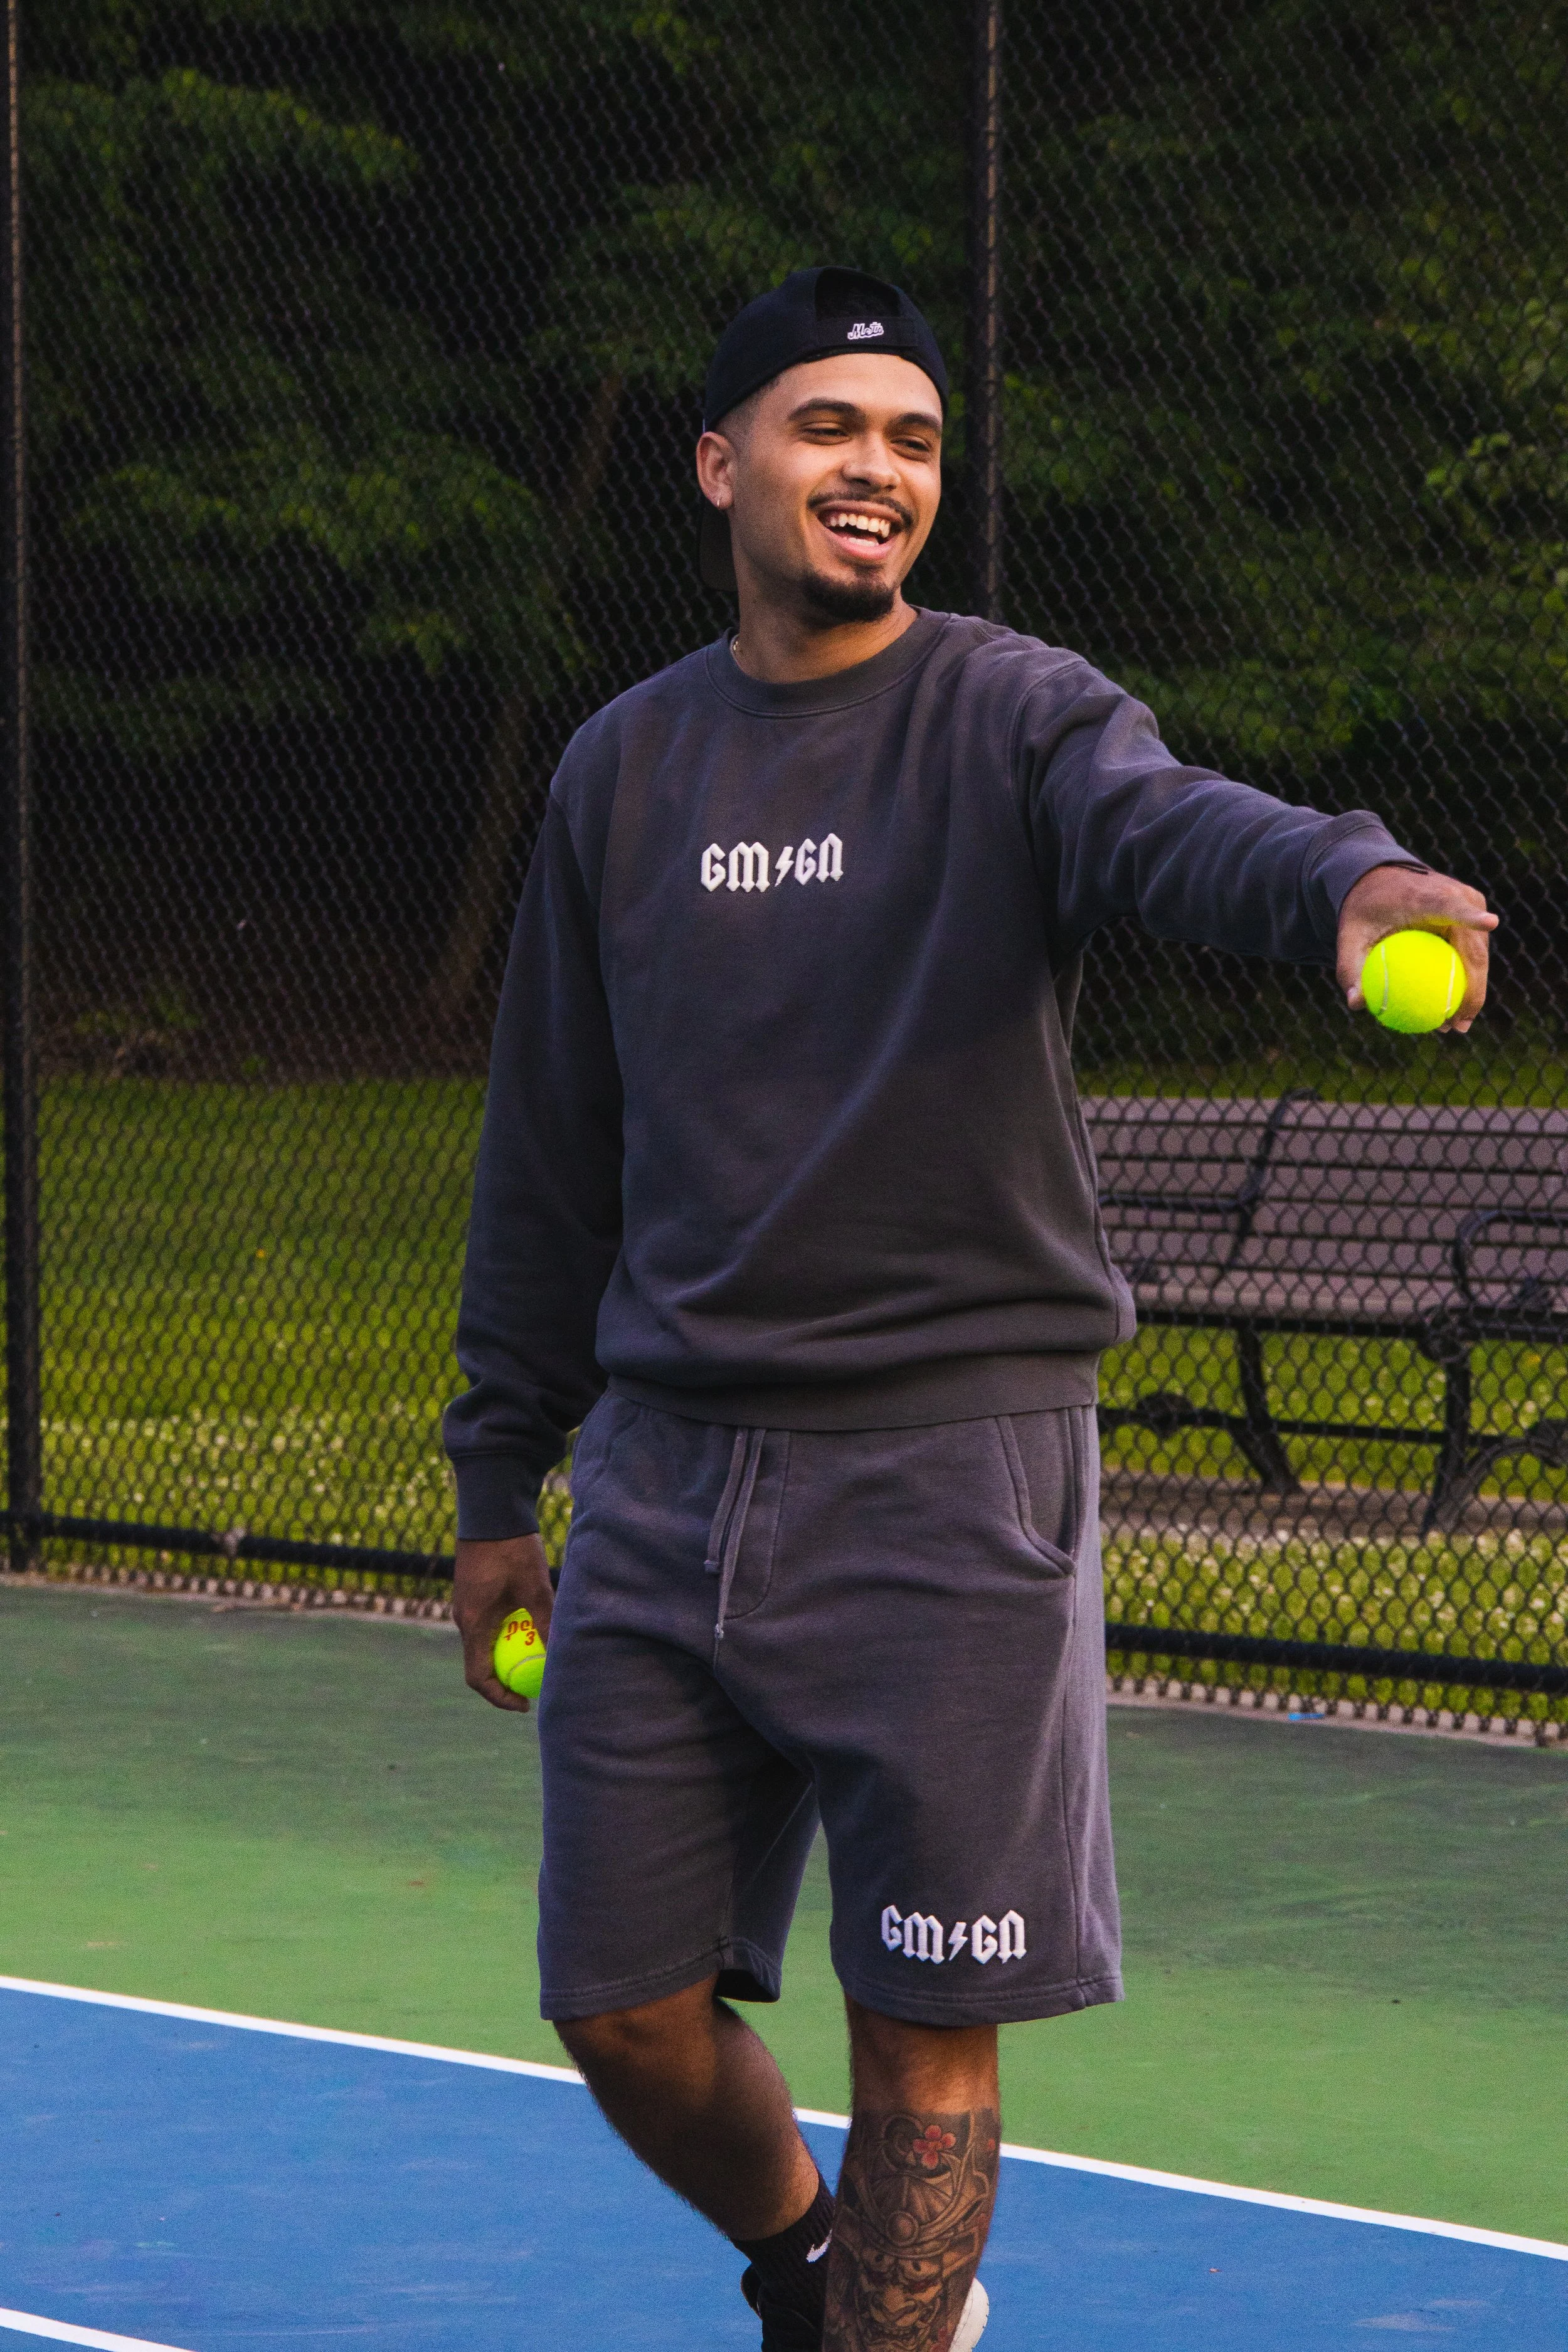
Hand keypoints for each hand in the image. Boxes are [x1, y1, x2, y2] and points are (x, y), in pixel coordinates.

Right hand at [452, 1533, 555, 1711]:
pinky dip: (505, 1636)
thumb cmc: (513, 1549)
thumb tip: (560, 1656)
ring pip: (483, 1646)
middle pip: (480, 1665)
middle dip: (506, 1681)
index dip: (500, 1697)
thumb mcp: (536, 1588)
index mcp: (473, 1624)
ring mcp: (466, 1607)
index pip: (478, 1677)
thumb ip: (546, 1622)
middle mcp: (464, 1619)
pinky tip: (528, 1627)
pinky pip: (486, 1627)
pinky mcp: (473, 1594)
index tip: (524, 1704)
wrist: (491, 1511)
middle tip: (534, 1686)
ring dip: (507, 1657)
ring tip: (535, 1658)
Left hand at [1336, 864, 1497, 1033]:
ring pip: (1479, 955)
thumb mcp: (1348, 936)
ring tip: (1454, 1025)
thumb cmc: (1365, 910)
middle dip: (1473, 988)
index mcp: (1424, 894)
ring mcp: (1469, 903)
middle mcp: (1455, 894)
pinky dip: (1466, 981)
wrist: (1381, 880)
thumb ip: (1349, 968)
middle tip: (1456, 1025)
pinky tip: (1454, 1010)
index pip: (1451, 904)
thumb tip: (1357, 1003)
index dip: (1471, 916)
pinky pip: (1473, 954)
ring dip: (1472, 991)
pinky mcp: (1474, 912)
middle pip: (1472, 946)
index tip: (1491, 923)